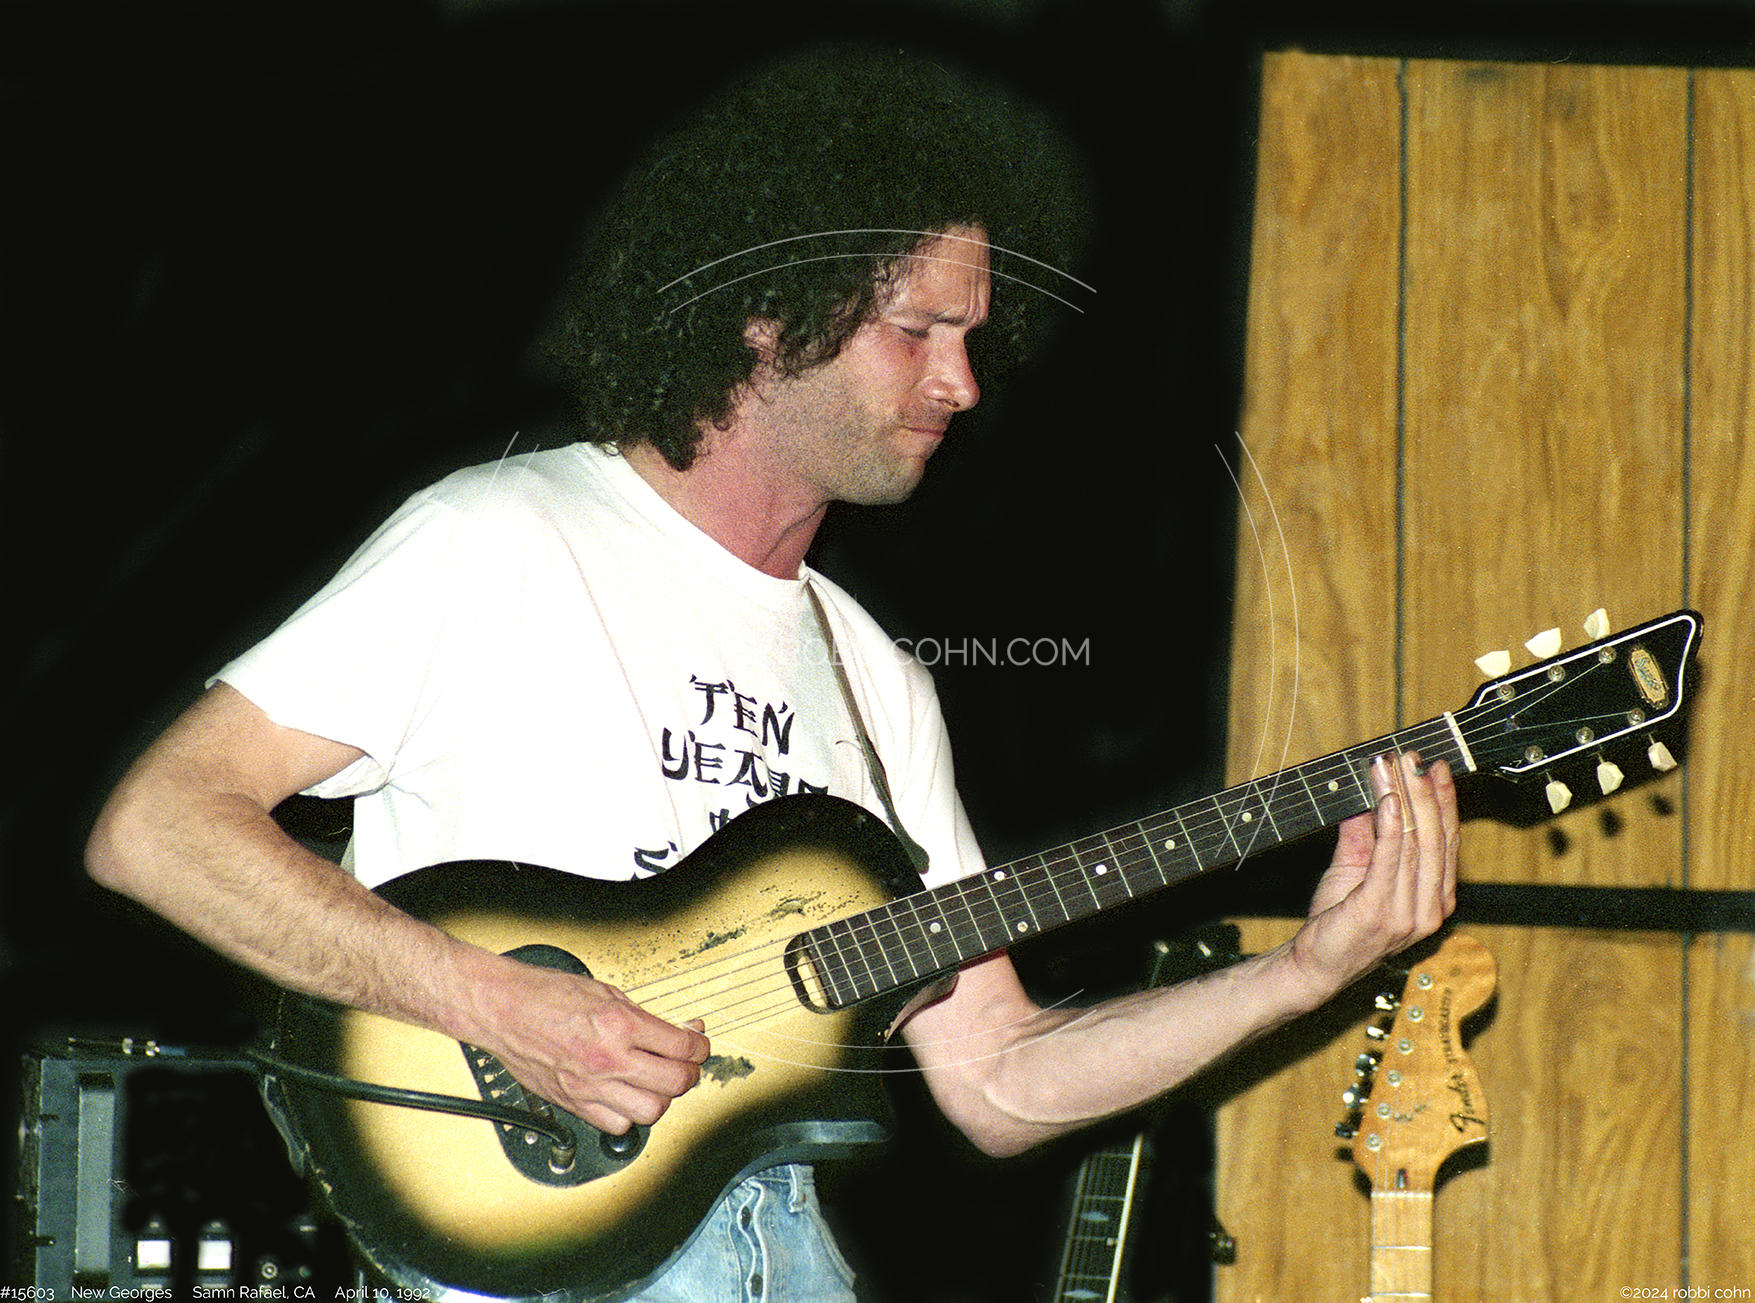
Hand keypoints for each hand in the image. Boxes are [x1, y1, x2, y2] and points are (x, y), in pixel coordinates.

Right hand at [468, 956, 710, 1135]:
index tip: (698, 1045)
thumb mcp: (605, 991)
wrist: (501, 1009)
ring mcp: (589, 1086)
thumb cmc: (545, 994)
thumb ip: (643, 1017)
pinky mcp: (572, 1102)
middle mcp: (608, 1059)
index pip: (682, 1047)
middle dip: (688, 1074)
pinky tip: (627, 1098)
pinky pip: (615, 1125)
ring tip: (657, 1083)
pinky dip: (628, 1115)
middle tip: (686, 1065)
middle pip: (674, 1083)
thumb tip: (676, 1032)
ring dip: (661, 1098)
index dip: (699, 1046)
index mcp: (620, 1024)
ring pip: (650, 1112)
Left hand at [1287, 751, 1459, 999]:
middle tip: (1414, 757)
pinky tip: (1388, 799)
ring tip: (1395, 766)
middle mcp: (1431, 907)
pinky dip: (1392, 825)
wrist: (1315, 966)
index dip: (1442, 801)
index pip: (1447, 841)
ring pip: (1416, 842)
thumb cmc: (1338, 921)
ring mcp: (1409, 912)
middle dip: (1425, 791)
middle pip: (1436, 837)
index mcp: (1435, 898)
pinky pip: (1391, 859)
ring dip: (1405, 797)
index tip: (1433, 767)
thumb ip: (1367, 833)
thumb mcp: (1357, 868)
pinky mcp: (1381, 910)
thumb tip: (1368, 792)